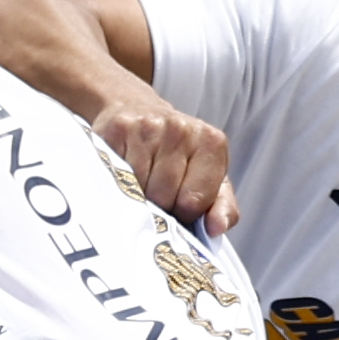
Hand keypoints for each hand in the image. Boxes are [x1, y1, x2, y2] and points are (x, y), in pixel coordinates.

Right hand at [92, 98, 239, 231]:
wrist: (140, 112)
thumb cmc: (178, 155)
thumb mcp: (209, 178)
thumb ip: (222, 207)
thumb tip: (217, 228)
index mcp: (211, 142)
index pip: (193, 202)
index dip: (182, 215)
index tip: (177, 207)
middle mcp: (181, 129)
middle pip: (163, 197)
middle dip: (157, 207)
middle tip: (155, 196)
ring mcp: (148, 127)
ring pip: (138, 189)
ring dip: (135, 196)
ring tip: (138, 184)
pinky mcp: (118, 129)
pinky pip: (116, 175)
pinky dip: (118, 182)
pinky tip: (122, 174)